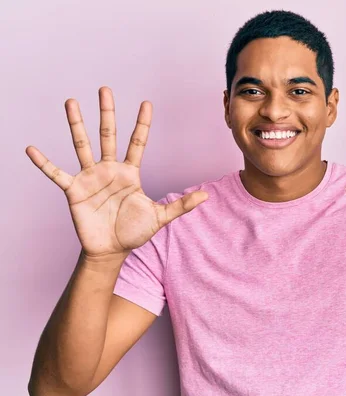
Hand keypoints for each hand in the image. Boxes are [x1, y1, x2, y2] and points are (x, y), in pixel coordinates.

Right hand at [26, 87, 208, 258]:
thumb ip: (182, 205)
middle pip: (108, 135)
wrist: (112, 250)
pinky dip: (44, 163)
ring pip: (82, 145)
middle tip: (104, 89)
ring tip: (71, 102)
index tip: (146, 103)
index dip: (142, 123)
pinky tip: (32, 149)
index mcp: (130, 172)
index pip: (137, 142)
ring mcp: (90, 177)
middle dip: (107, 112)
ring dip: (76, 124)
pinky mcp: (74, 190)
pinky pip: (56, 173)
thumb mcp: (160, 217)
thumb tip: (206, 196)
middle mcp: (110, 169)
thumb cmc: (135, 232)